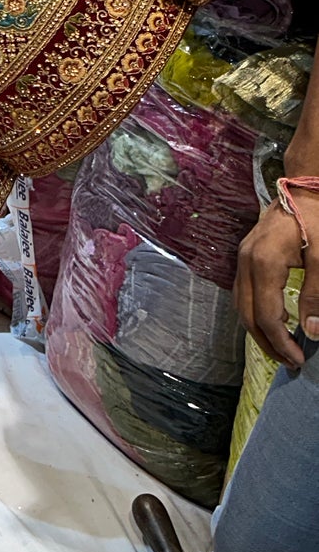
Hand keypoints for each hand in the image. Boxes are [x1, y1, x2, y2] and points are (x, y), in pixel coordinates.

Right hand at [235, 179, 318, 369]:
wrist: (304, 188)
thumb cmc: (317, 219)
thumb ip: (317, 295)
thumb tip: (313, 332)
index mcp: (264, 263)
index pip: (267, 316)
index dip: (282, 342)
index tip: (300, 359)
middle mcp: (246, 262)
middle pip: (247, 315)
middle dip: (267, 343)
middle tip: (290, 363)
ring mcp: (242, 258)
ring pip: (241, 305)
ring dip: (258, 330)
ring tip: (281, 348)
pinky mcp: (246, 255)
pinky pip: (244, 293)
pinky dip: (255, 313)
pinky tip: (273, 320)